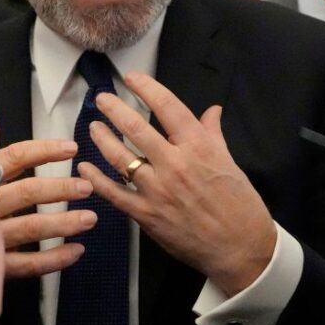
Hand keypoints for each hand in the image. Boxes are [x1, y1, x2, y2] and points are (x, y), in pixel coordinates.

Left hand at [79, 72, 275, 296]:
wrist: (240, 247)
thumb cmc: (239, 204)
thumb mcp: (229, 162)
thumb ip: (212, 134)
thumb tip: (211, 110)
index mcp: (199, 147)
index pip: (168, 107)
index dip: (147, 88)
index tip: (132, 78)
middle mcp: (175, 164)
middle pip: (136, 128)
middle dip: (114, 109)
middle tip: (102, 98)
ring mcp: (158, 190)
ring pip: (120, 157)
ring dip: (102, 138)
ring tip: (93, 126)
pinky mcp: (146, 215)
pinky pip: (114, 193)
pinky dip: (96, 179)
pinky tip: (85, 167)